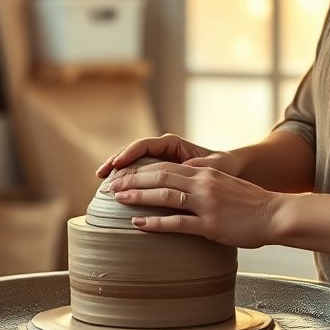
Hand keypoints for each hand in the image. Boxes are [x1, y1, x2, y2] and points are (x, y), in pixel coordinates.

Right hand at [96, 133, 231, 178]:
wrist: (228, 171)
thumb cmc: (223, 166)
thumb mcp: (214, 166)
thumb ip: (200, 165)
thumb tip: (186, 166)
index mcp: (173, 143)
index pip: (144, 144)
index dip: (129, 153)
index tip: (117, 164)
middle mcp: (162, 149)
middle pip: (132, 152)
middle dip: (116, 161)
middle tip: (102, 175)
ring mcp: (157, 160)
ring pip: (131, 162)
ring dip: (116, 169)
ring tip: (101, 179)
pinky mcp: (157, 173)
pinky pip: (137, 173)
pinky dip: (125, 178)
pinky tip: (114, 187)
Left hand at [105, 161, 278, 248]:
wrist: (275, 214)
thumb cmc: (250, 203)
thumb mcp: (224, 184)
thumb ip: (202, 183)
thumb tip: (179, 188)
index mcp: (204, 172)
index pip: (165, 166)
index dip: (140, 170)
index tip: (122, 175)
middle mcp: (203, 183)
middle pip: (159, 176)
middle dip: (132, 180)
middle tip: (111, 186)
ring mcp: (206, 204)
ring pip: (164, 195)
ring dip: (138, 197)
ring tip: (118, 200)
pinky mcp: (210, 225)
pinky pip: (177, 223)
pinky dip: (155, 223)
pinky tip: (138, 224)